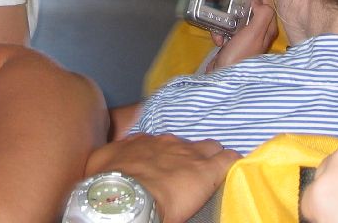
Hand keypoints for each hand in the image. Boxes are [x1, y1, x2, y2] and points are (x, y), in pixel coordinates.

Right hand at [86, 133, 237, 222]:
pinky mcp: (209, 169)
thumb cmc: (110, 182)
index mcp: (145, 143)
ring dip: (211, 158)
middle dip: (191, 156)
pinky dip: (232, 162)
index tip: (165, 169)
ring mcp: (190, 154)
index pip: (162, 145)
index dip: (166, 158)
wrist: (129, 195)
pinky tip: (236, 167)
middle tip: (188, 172)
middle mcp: (168, 143)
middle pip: (188, 145)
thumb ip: (110, 157)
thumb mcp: (101, 162)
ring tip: (212, 172)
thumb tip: (108, 163)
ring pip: (211, 148)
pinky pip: (229, 159)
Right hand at [207, 0, 276, 70]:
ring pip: (235, 15)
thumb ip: (261, 14)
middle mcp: (259, 29)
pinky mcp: (233, 42)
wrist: (224, 80)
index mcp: (267, 25)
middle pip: (249, 4)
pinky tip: (217, 38)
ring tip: (218, 23)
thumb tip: (257, 1)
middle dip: (235, 0)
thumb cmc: (241, 57)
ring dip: (224, 17)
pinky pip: (225, 28)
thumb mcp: (254, 33)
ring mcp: (245, 36)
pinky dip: (219, 30)